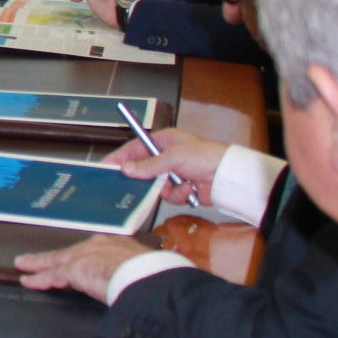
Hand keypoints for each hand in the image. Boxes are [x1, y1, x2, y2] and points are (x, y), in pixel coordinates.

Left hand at [14, 233, 151, 301]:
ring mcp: (86, 256)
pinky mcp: (76, 269)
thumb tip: (132, 283)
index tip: (73, 260)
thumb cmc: (155, 277)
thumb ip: (131, 273)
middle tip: (36, 258)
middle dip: (53, 257)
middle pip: (71, 252)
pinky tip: (28, 280)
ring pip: (57, 261)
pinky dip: (39, 278)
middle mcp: (100, 246)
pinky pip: (53, 275)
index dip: (80, 256)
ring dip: (40, 264)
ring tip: (25, 265)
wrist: (152, 279)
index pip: (93, 251)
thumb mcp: (144, 271)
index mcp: (119, 246)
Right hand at [105, 126, 224, 206]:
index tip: (106, 166)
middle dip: (145, 178)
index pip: (136, 148)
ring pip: (156, 186)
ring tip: (178, 184)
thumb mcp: (174, 157)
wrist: (230, 177)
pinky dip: (180, 195)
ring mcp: (176, 174)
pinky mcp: (184, 190)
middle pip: (144, 169)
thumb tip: (125, 169)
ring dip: (167, 188)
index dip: (121, 157)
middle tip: (135, 185)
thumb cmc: (205, 157)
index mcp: (165, 141)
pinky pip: (171, 196)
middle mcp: (169, 157)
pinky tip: (191, 190)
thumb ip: (148, 164)